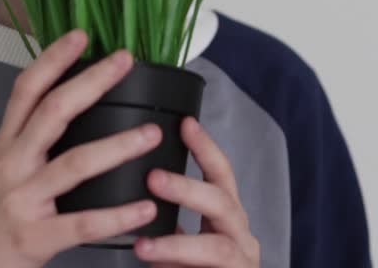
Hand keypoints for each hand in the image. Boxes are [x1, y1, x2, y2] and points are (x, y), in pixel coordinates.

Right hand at [0, 29, 161, 267]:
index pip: (26, 90)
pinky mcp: (34, 238)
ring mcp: (22, 200)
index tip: (81, 35)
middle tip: (125, 61)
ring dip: (118, 146)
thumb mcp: (1, 169)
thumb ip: (30, 140)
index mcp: (6, 145)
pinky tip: (145, 207)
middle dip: (91, 83)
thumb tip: (71, 105)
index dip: (52, 59)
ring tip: (151, 134)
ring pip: (75, 164)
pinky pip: (83, 223)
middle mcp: (12, 165)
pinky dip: (118, 215)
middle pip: (53, 113)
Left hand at [132, 116, 260, 266]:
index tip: (184, 123)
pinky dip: (178, 264)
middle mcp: (240, 237)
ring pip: (218, 247)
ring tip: (142, 245)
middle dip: (188, 188)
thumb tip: (135, 192)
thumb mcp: (178, 244)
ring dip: (178, 243)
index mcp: (226, 218)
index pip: (220, 174)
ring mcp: (242, 263)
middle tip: (153, 178)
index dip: (205, 148)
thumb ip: (167, 221)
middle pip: (223, 202)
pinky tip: (153, 262)